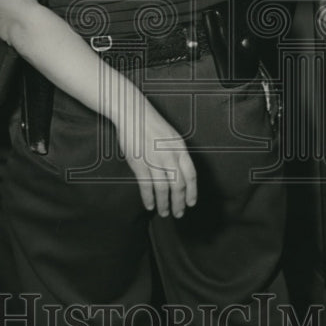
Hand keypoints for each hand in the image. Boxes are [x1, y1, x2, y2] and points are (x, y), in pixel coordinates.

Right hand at [115, 97, 196, 218]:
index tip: (191, 203)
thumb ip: (177, 153)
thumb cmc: (150, 123)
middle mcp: (170, 155)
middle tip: (178, 214)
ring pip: (163, 188)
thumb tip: (180, 171)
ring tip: (164, 213)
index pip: (191, 175)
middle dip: (179, 203)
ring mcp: (154, 159)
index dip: (192, 191)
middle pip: (179, 185)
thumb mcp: (171, 135)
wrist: (132, 112)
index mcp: (180, 148)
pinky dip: (149, 198)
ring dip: (164, 204)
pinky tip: (150, 205)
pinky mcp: (139, 163)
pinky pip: (146, 186)